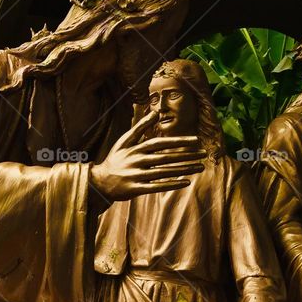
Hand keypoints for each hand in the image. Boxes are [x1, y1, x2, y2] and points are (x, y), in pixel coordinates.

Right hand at [89, 111, 205, 201]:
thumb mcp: (124, 141)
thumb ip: (140, 127)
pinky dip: (172, 184)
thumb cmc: (115, 159)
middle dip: (186, 155)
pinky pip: (157, 186)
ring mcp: (136, 175)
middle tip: (203, 154)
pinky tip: (186, 182)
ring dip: (183, 169)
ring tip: (200, 167)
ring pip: (164, 172)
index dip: (178, 141)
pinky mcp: (136, 188)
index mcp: (135, 149)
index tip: (195, 140)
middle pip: (166, 157)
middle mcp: (137, 161)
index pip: (160, 143)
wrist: (98, 181)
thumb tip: (155, 112)